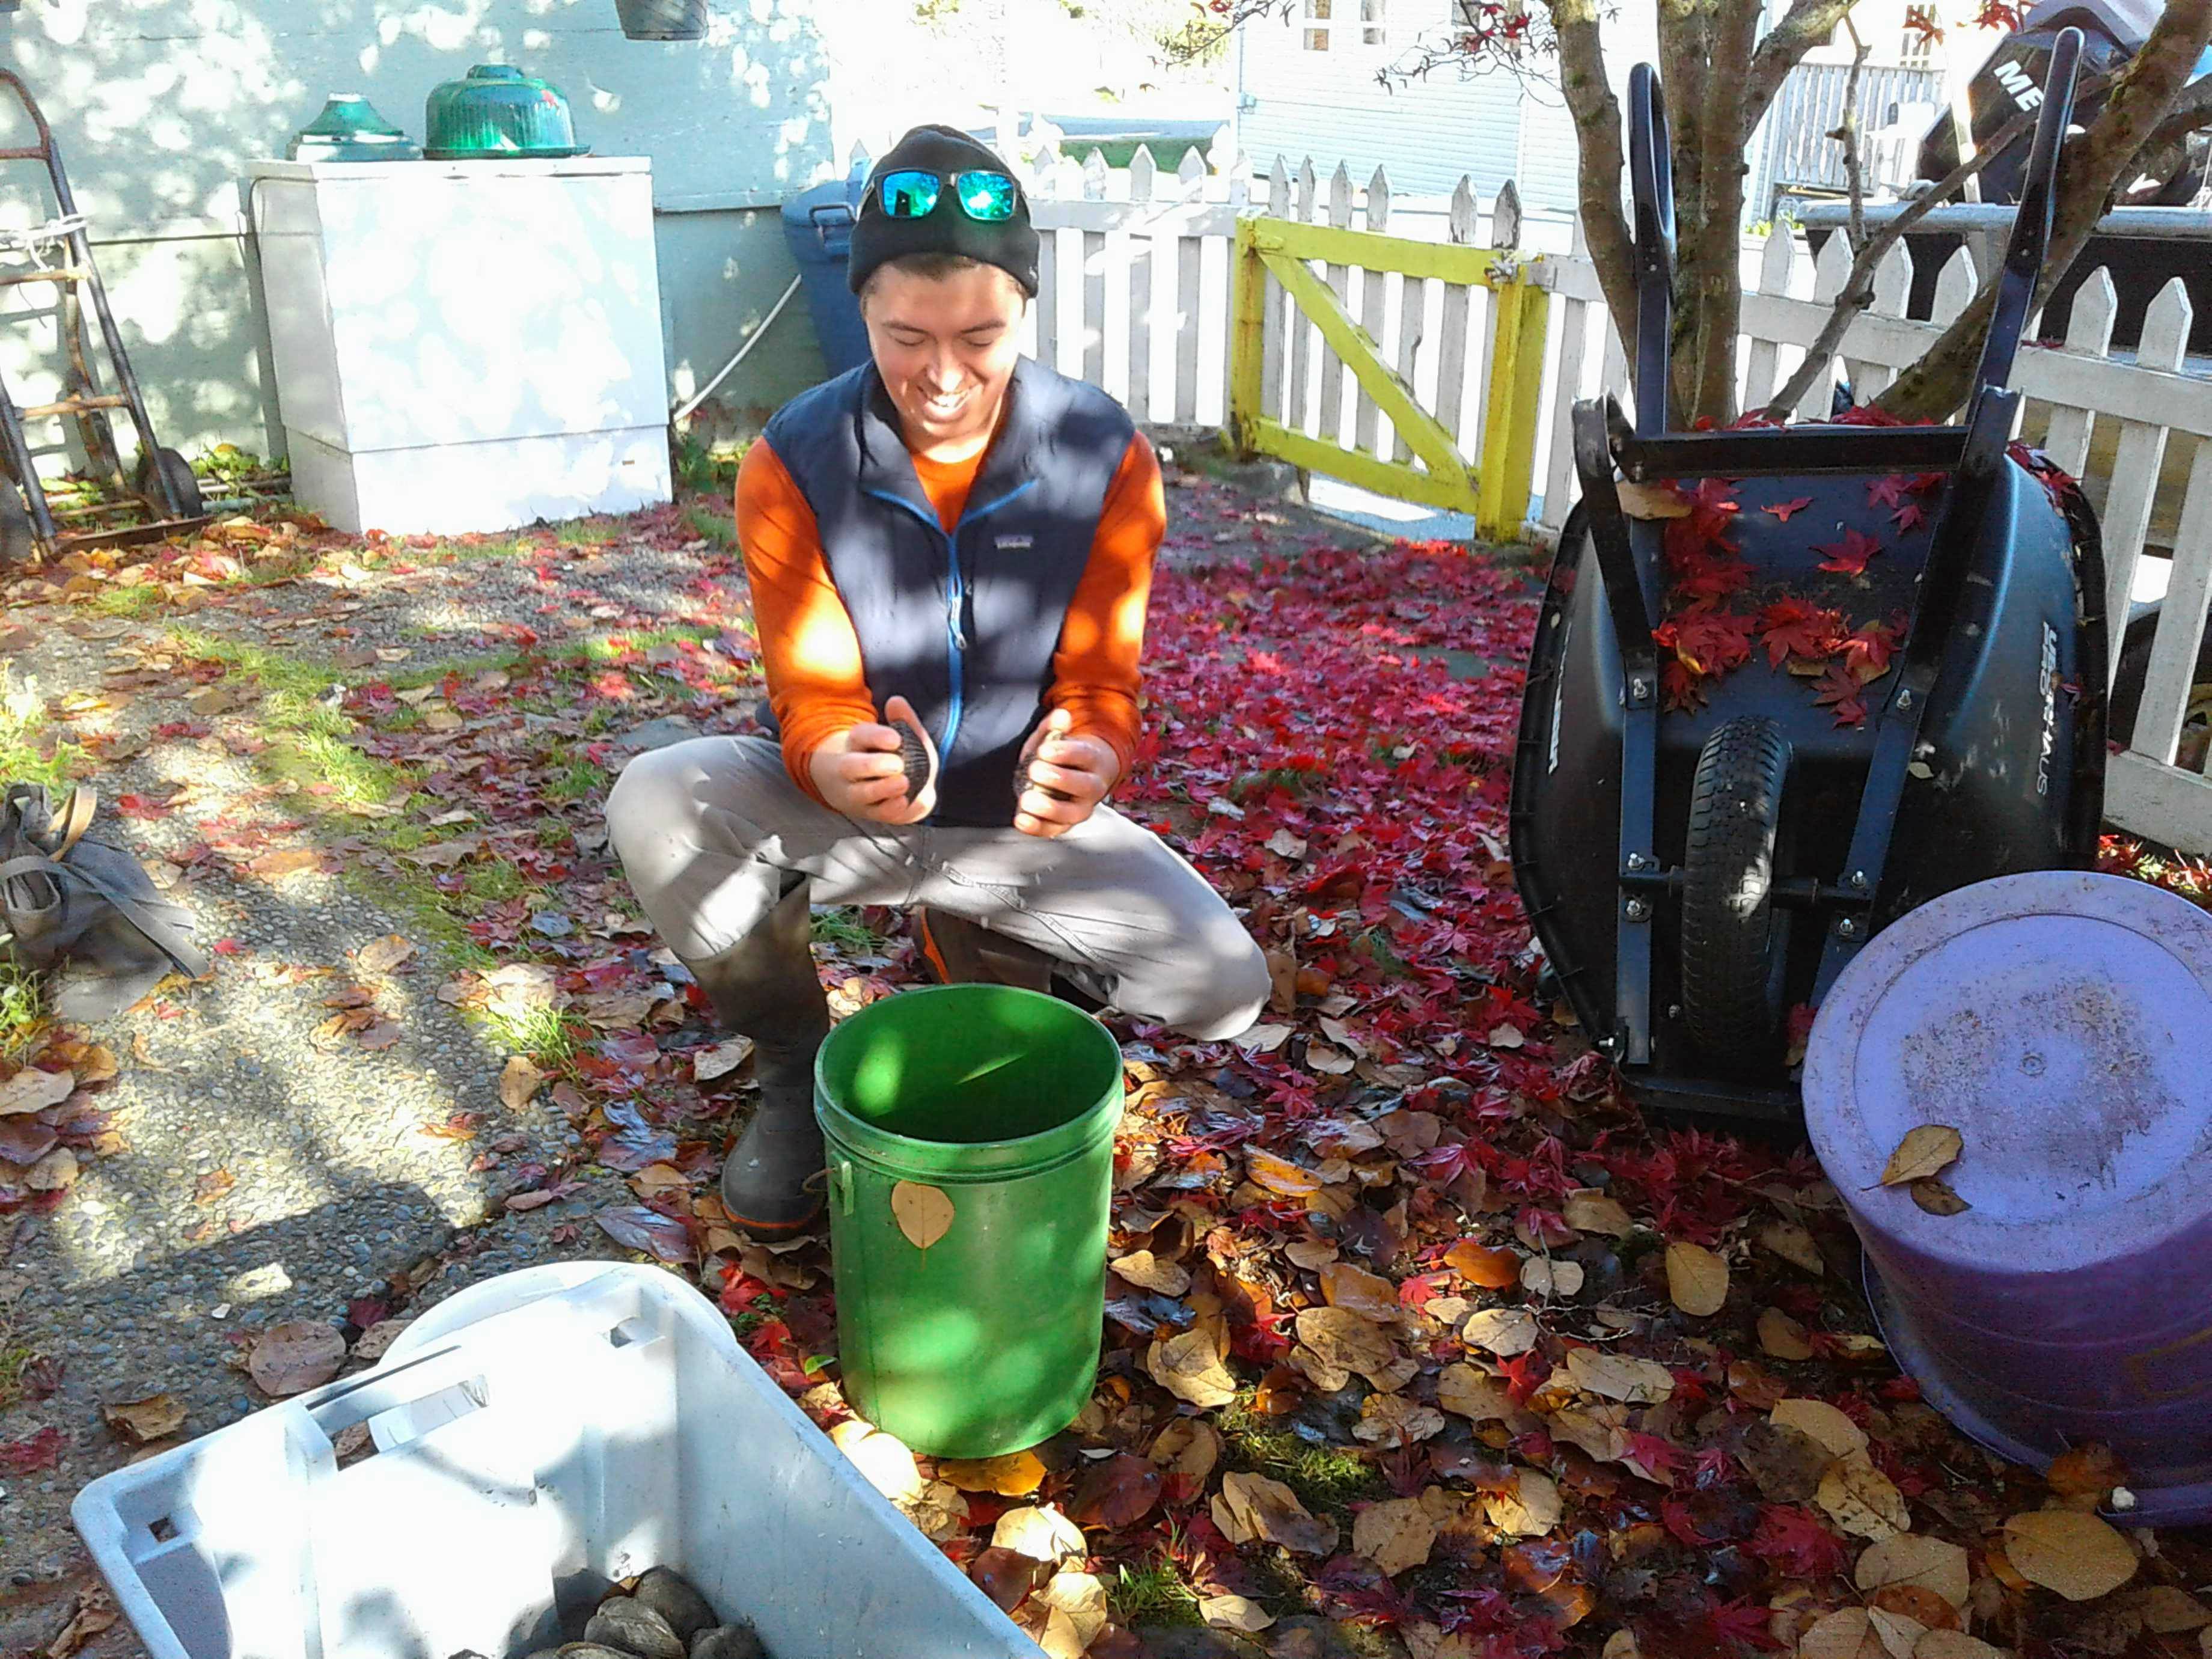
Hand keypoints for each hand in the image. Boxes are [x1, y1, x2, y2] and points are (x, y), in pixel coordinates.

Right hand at [809, 695, 935, 824]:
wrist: (873, 789)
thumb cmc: (890, 757)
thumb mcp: (899, 737)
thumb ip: (903, 720)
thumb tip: (896, 701)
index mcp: (857, 743)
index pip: (862, 736)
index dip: (877, 737)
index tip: (895, 738)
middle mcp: (850, 769)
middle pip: (852, 767)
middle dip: (874, 765)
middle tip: (897, 764)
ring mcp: (857, 794)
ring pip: (862, 794)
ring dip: (882, 789)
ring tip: (902, 783)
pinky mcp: (871, 813)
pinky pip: (877, 814)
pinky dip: (890, 810)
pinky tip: (903, 803)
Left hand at [1013, 708, 1119, 837]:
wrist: (1071, 777)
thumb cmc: (1061, 756)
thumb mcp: (1055, 738)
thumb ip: (1054, 727)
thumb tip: (1061, 714)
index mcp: (1093, 760)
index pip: (1085, 756)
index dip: (1066, 753)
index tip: (1045, 750)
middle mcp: (1092, 787)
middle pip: (1084, 786)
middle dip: (1059, 779)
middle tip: (1035, 770)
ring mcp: (1080, 809)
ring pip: (1072, 813)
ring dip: (1049, 808)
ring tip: (1027, 799)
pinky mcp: (1064, 824)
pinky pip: (1053, 830)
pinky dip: (1036, 827)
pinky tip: (1020, 819)